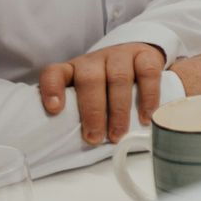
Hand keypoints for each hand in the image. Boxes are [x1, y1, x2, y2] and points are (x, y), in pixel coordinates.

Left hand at [39, 42, 166, 143]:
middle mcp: (95, 60)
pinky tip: (146, 115)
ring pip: (118, 77)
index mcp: (73, 69)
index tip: (54, 109)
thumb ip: (78, 111)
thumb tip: (72, 146)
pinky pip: (148, 72)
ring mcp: (121, 55)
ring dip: (118, 110)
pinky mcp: (146, 54)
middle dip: (93, 112)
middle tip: (94, 138)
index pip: (55, 73)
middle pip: (90, 80)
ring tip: (118, 134)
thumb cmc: (106, 86)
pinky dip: (148, 96)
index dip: (52, 89)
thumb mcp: (86, 94)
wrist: (136, 58)